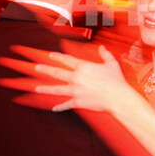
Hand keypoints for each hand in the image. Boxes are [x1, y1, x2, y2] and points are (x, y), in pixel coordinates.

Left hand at [0, 45, 129, 112]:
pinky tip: (54, 108)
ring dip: (45, 89)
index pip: (67, 60)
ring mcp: (75, 90)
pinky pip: (66, 104)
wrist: (118, 97)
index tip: (50, 55)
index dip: (57, 57)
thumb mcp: (112, 64)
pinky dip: (60, 107)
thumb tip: (101, 47)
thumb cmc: (116, 80)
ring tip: (36, 88)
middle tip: (36, 67)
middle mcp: (76, 78)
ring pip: (56, 89)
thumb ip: (105, 54)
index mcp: (83, 67)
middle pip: (57, 73)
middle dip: (45, 69)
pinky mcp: (77, 102)